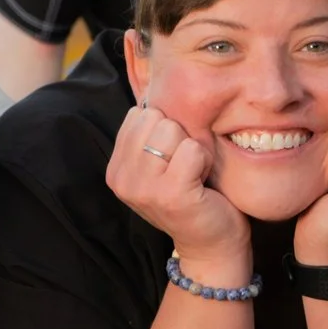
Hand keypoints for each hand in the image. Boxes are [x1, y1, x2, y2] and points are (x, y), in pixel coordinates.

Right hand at [106, 104, 249, 283]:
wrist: (211, 245)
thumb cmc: (191, 197)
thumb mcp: (159, 165)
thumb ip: (148, 134)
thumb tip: (149, 83)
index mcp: (116, 170)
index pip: (138, 115)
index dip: (164, 130)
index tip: (171, 161)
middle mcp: (122, 180)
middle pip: (155, 118)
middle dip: (178, 137)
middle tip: (185, 169)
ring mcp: (144, 188)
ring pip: (172, 131)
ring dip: (192, 149)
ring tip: (193, 175)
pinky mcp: (171, 194)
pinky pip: (191, 149)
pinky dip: (204, 160)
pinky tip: (202, 182)